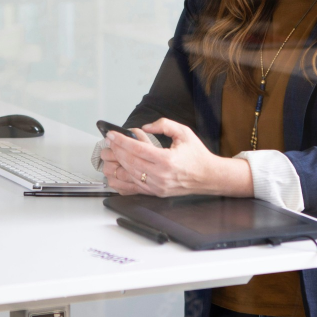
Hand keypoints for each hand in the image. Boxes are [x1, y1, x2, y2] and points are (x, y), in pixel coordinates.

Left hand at [103, 118, 252, 197]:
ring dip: (116, 164)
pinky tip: (114, 172)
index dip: (121, 141)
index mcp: (166, 160)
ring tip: (108, 155)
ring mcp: (157, 186)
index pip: (137, 149)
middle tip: (107, 142)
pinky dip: (121, 180)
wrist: (208, 176)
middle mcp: (160, 175)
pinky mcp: (156, 192)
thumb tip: (145, 127)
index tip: (112, 135)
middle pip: (129, 162)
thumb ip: (164, 124)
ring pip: (129, 175)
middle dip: (115, 150)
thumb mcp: (184, 132)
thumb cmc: (196, 155)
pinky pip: (133, 187)